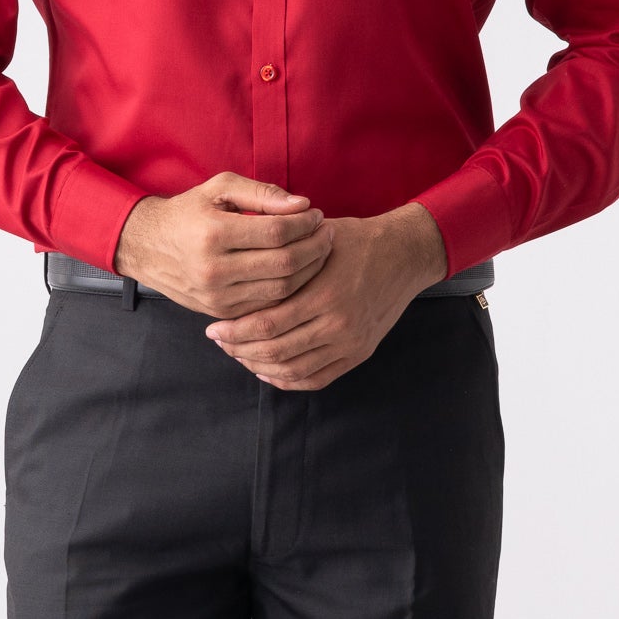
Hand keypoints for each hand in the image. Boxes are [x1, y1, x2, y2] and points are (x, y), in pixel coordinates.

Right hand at [113, 173, 333, 319]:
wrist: (147, 247)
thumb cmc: (189, 212)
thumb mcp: (219, 188)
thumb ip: (261, 193)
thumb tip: (302, 205)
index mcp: (213, 234)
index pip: (277, 232)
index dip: (305, 224)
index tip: (318, 215)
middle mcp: (214, 269)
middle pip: (284, 264)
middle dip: (315, 248)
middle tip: (328, 233)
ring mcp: (217, 296)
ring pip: (282, 289)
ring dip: (310, 270)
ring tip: (320, 250)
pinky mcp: (221, 312)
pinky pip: (268, 305)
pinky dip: (290, 289)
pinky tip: (301, 271)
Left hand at [203, 204, 448, 390]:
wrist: (405, 255)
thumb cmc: (357, 241)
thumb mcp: (318, 238)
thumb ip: (282, 257)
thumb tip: (237, 270)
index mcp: (324, 294)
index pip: (267, 323)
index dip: (235, 330)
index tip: (213, 328)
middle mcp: (338, 324)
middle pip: (276, 351)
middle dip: (240, 350)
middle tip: (220, 342)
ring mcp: (351, 343)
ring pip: (293, 370)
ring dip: (260, 366)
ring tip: (240, 354)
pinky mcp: (359, 353)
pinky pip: (317, 379)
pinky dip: (288, 379)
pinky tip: (268, 370)